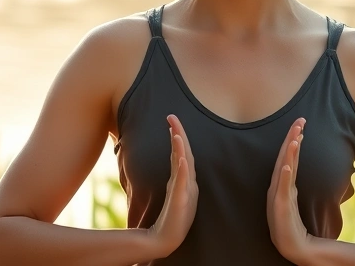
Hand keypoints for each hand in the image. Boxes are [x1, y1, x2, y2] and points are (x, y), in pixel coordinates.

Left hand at [147, 114, 197, 257]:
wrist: (167, 237)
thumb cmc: (172, 217)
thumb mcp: (175, 192)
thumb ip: (178, 175)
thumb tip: (179, 158)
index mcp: (184, 178)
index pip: (182, 152)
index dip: (178, 134)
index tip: (171, 118)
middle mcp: (187, 181)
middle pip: (184, 153)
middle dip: (179, 133)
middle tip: (172, 116)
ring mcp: (185, 190)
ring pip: (184, 165)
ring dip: (182, 148)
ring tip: (177, 133)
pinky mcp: (181, 200)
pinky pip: (182, 182)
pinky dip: (183, 169)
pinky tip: (182, 159)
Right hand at [267, 117, 311, 263]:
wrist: (294, 246)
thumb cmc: (291, 224)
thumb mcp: (291, 198)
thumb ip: (290, 181)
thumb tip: (290, 165)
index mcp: (283, 183)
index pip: (288, 156)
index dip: (293, 139)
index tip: (300, 123)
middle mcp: (279, 186)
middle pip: (286, 158)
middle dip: (292, 138)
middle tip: (300, 120)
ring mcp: (279, 196)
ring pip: (284, 170)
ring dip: (289, 153)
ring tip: (295, 138)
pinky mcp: (281, 207)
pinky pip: (282, 189)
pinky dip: (283, 176)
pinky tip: (286, 165)